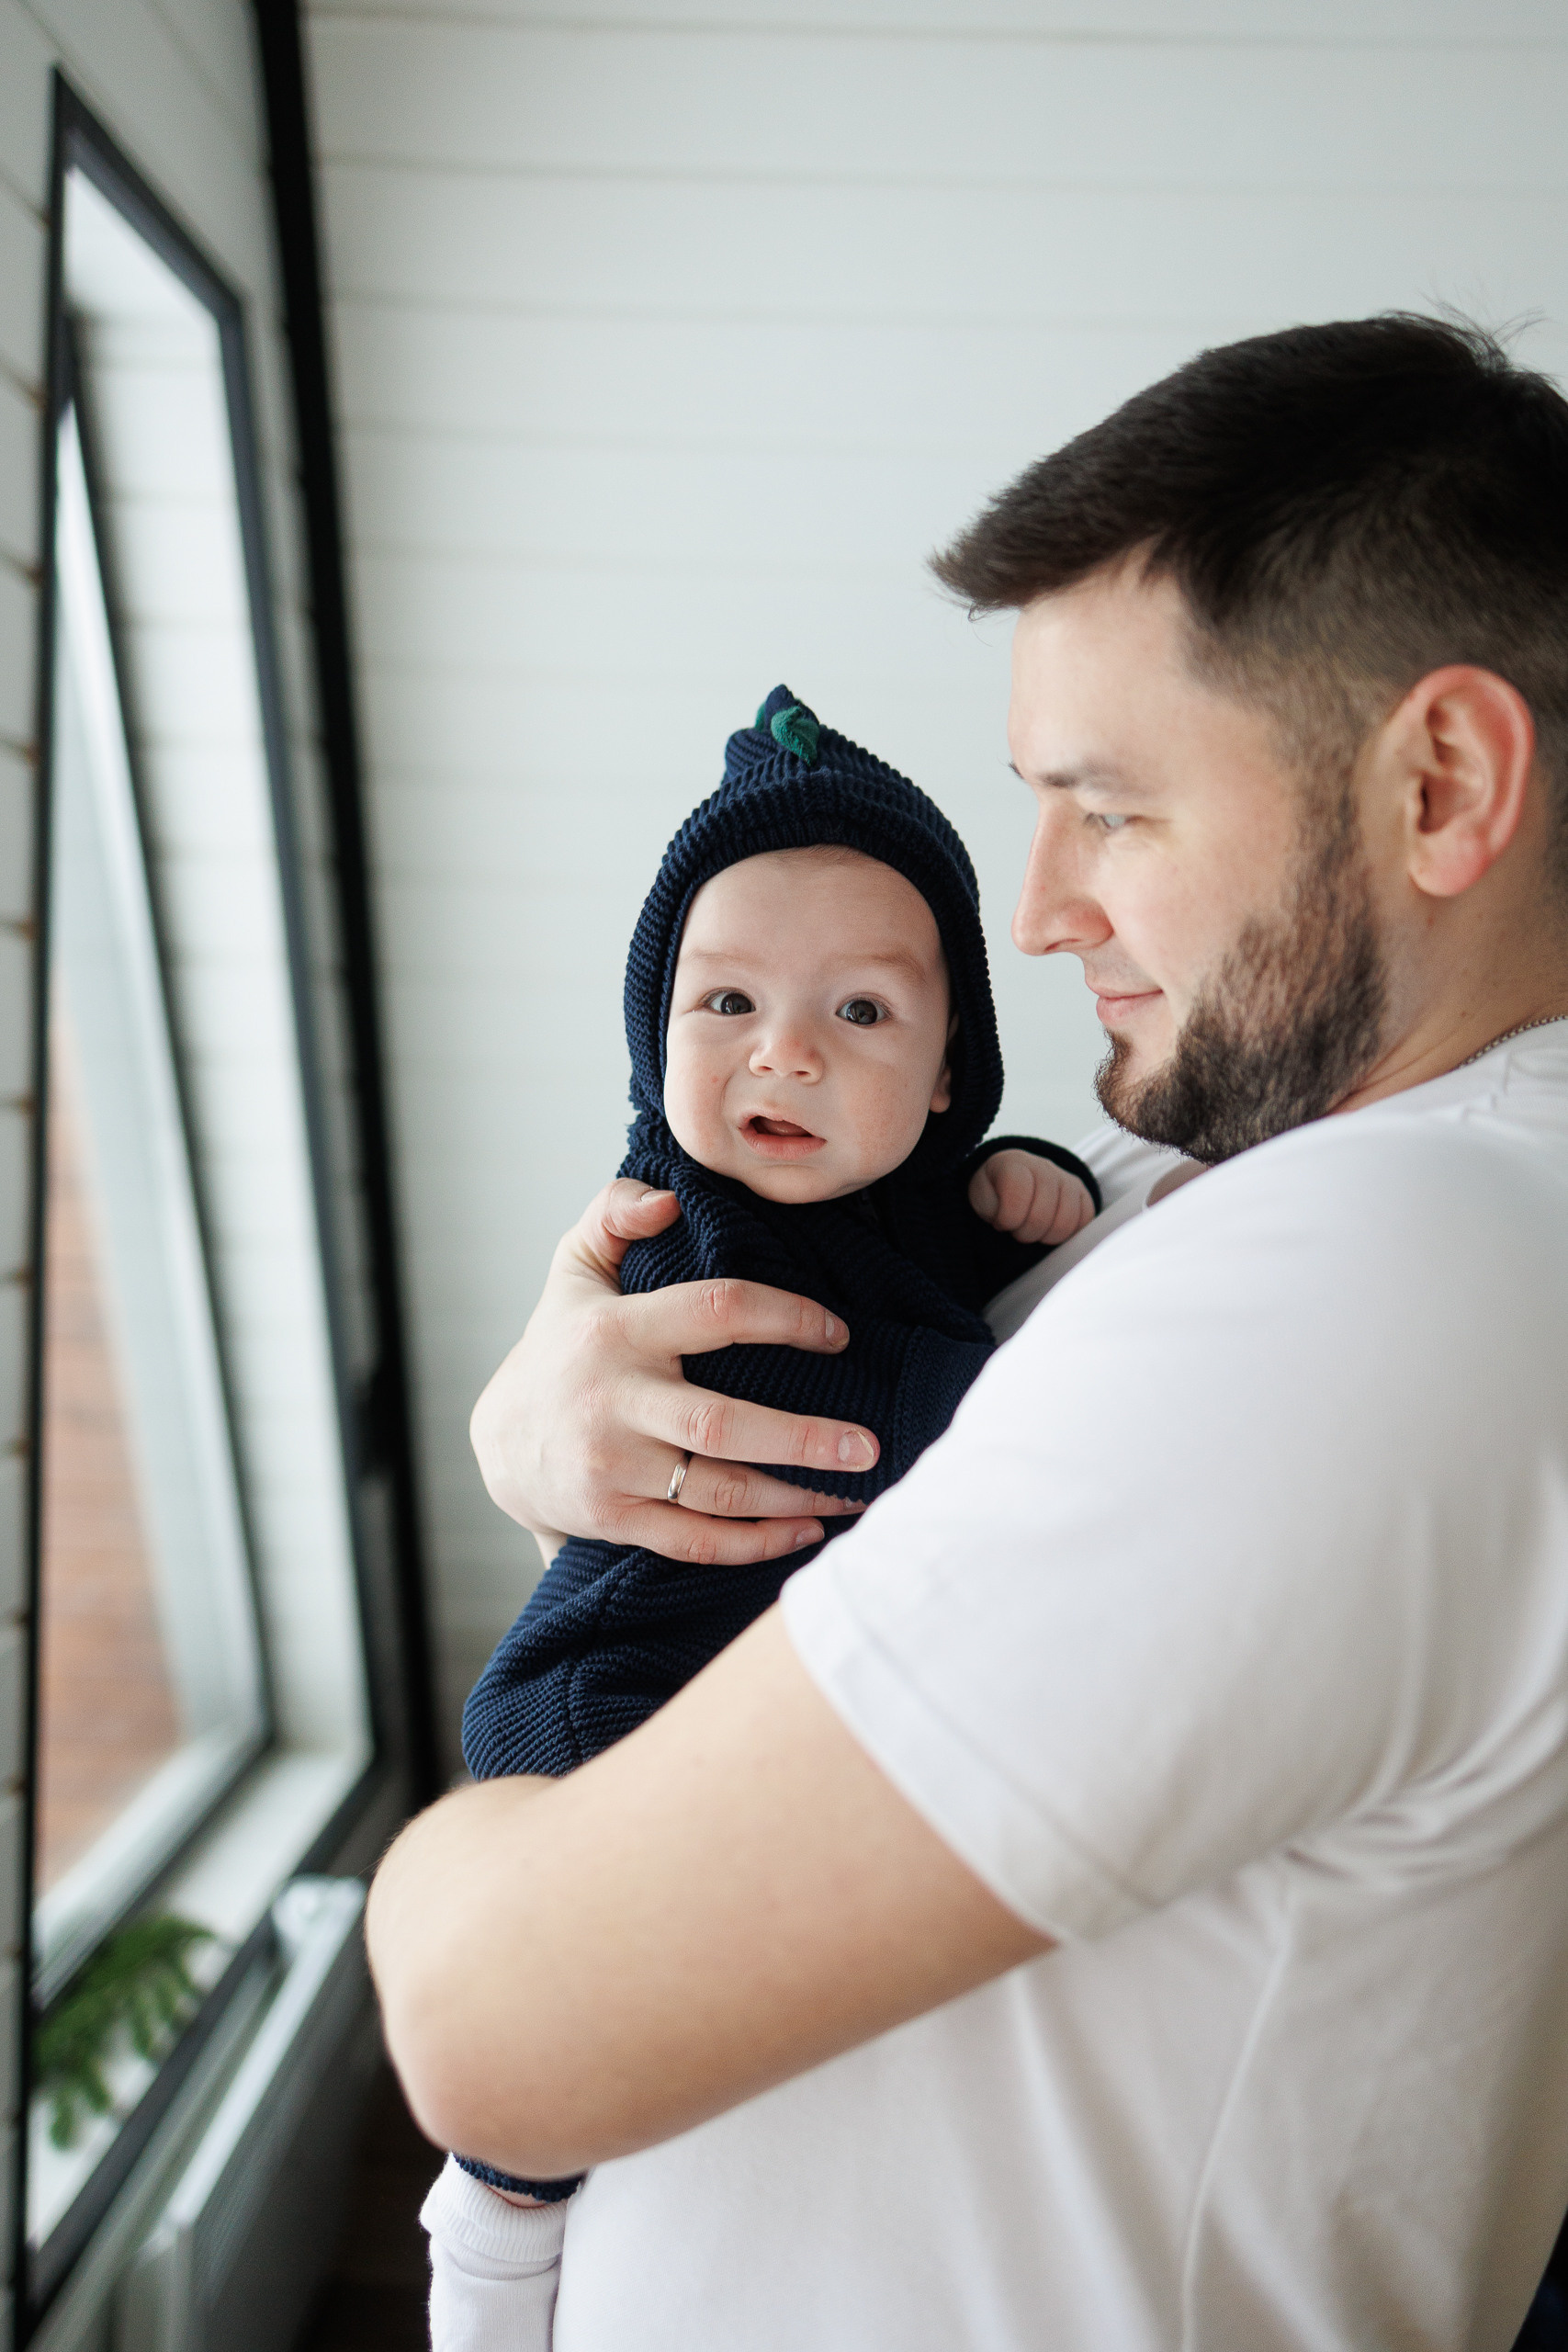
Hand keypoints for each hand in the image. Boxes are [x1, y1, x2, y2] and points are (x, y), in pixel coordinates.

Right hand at [469, 1181, 879, 1567]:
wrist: (499, 1443)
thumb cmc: (560, 1345)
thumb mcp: (575, 1267)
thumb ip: (614, 1212)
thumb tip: (666, 1200)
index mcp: (616, 1330)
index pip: (717, 1312)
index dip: (787, 1318)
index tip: (839, 1334)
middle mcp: (613, 1401)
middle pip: (722, 1424)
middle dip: (803, 1438)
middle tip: (868, 1445)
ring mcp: (612, 1467)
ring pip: (718, 1491)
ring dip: (794, 1497)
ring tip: (854, 1492)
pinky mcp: (614, 1520)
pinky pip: (695, 1541)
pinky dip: (755, 1544)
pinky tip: (806, 1532)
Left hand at [967, 1150, 1095, 1246]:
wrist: (1014, 1181)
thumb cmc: (996, 1193)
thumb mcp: (981, 1197)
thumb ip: (990, 1207)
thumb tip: (1008, 1222)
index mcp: (1015, 1164)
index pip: (1017, 1194)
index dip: (1007, 1218)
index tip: (1000, 1223)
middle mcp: (1045, 1167)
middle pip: (1041, 1216)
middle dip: (1025, 1233)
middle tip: (1017, 1230)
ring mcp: (1067, 1179)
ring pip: (1065, 1223)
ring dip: (1045, 1237)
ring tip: (1033, 1230)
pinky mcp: (1083, 1194)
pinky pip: (1084, 1223)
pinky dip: (1067, 1234)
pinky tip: (1050, 1229)